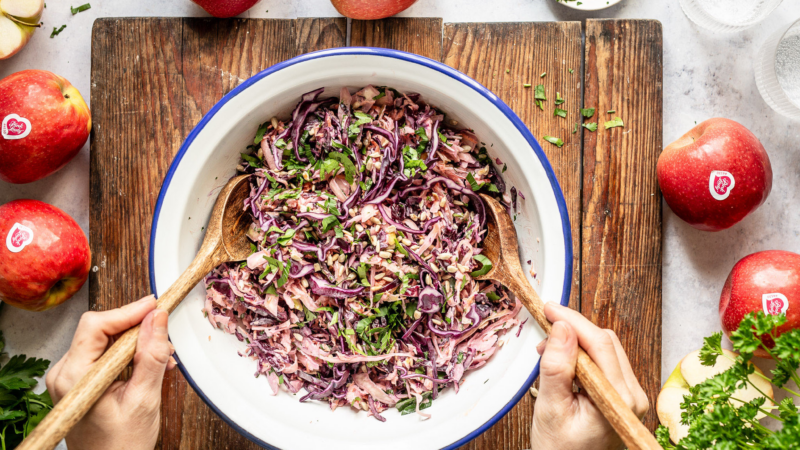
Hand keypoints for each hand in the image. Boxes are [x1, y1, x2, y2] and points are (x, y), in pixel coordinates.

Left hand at [45, 296, 175, 449]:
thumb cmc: (121, 446)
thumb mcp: (144, 398)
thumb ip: (152, 355)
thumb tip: (158, 319)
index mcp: (74, 377)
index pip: (96, 325)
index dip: (128, 311)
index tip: (155, 306)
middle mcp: (66, 373)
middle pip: (101, 329)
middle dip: (137, 329)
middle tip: (164, 333)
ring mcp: (71, 377)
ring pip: (106, 340)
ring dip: (137, 343)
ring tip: (162, 357)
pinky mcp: (80, 380)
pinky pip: (105, 354)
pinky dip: (129, 354)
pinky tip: (149, 364)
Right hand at [530, 302, 648, 449]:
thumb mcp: (551, 408)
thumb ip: (557, 367)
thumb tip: (561, 328)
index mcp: (619, 399)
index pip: (600, 344)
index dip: (572, 321)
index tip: (548, 308)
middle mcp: (632, 395)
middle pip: (605, 342)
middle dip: (573, 329)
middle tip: (545, 324)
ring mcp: (629, 396)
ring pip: (605, 349)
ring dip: (576, 342)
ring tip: (548, 349)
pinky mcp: (621, 396)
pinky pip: (604, 363)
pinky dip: (582, 355)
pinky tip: (562, 361)